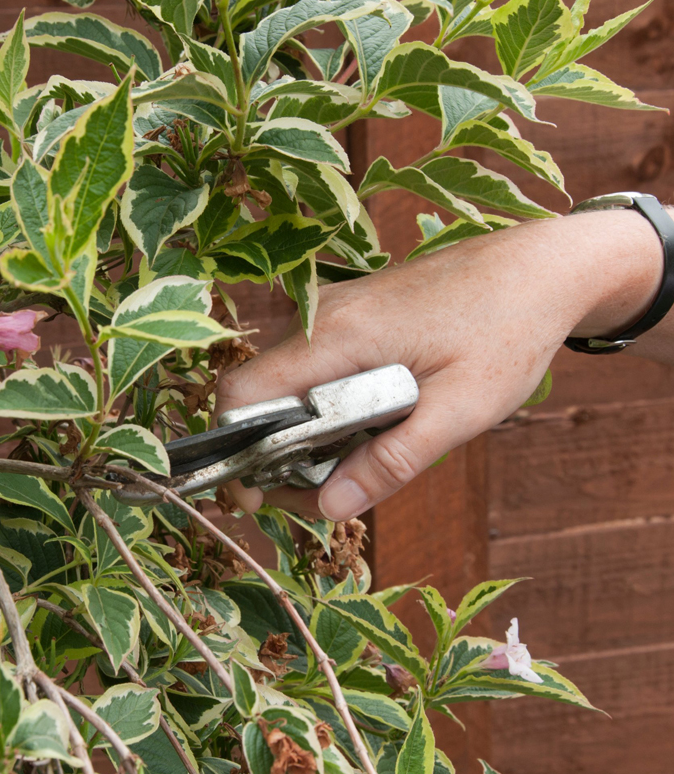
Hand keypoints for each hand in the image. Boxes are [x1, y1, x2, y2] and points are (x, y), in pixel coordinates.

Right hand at [213, 209, 664, 519]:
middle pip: (259, 398)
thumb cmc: (508, 330)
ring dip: (303, 434)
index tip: (260, 495)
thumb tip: (330, 507)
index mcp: (337, 335)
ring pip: (285, 386)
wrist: (540, 266)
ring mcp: (332, 312)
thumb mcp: (461, 409)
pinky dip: (323, 409)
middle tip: (328, 495)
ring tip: (359, 464)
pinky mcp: (348, 316)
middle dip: (276, 455)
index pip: (242, 395)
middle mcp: (320, 317)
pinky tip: (369, 428)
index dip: (234, 450)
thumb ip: (393, 460)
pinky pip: (312, 371)